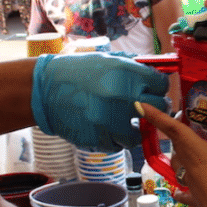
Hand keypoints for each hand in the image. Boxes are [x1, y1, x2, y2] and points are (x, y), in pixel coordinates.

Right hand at [32, 53, 168, 150]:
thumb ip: (133, 69)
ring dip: (134, 128)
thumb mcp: (107, 61)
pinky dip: (116, 139)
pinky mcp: (98, 139)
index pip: (161, 85)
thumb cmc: (76, 72)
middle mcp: (122, 98)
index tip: (154, 89)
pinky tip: (108, 128)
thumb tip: (155, 75)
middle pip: (158, 108)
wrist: (46, 90)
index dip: (159, 87)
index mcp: (126, 75)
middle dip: (155, 106)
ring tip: (124, 121)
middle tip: (146, 106)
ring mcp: (110, 122)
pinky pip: (118, 145)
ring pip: (138, 134)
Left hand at [138, 102, 206, 206]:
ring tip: (187, 144)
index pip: (175, 130)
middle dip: (173, 130)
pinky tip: (182, 187)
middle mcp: (191, 167)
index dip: (157, 116)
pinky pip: (185, 189)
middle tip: (181, 118)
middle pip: (176, 144)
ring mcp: (192, 184)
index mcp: (200, 154)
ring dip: (179, 153)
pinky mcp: (198, 199)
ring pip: (179, 164)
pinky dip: (182, 185)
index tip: (140, 106)